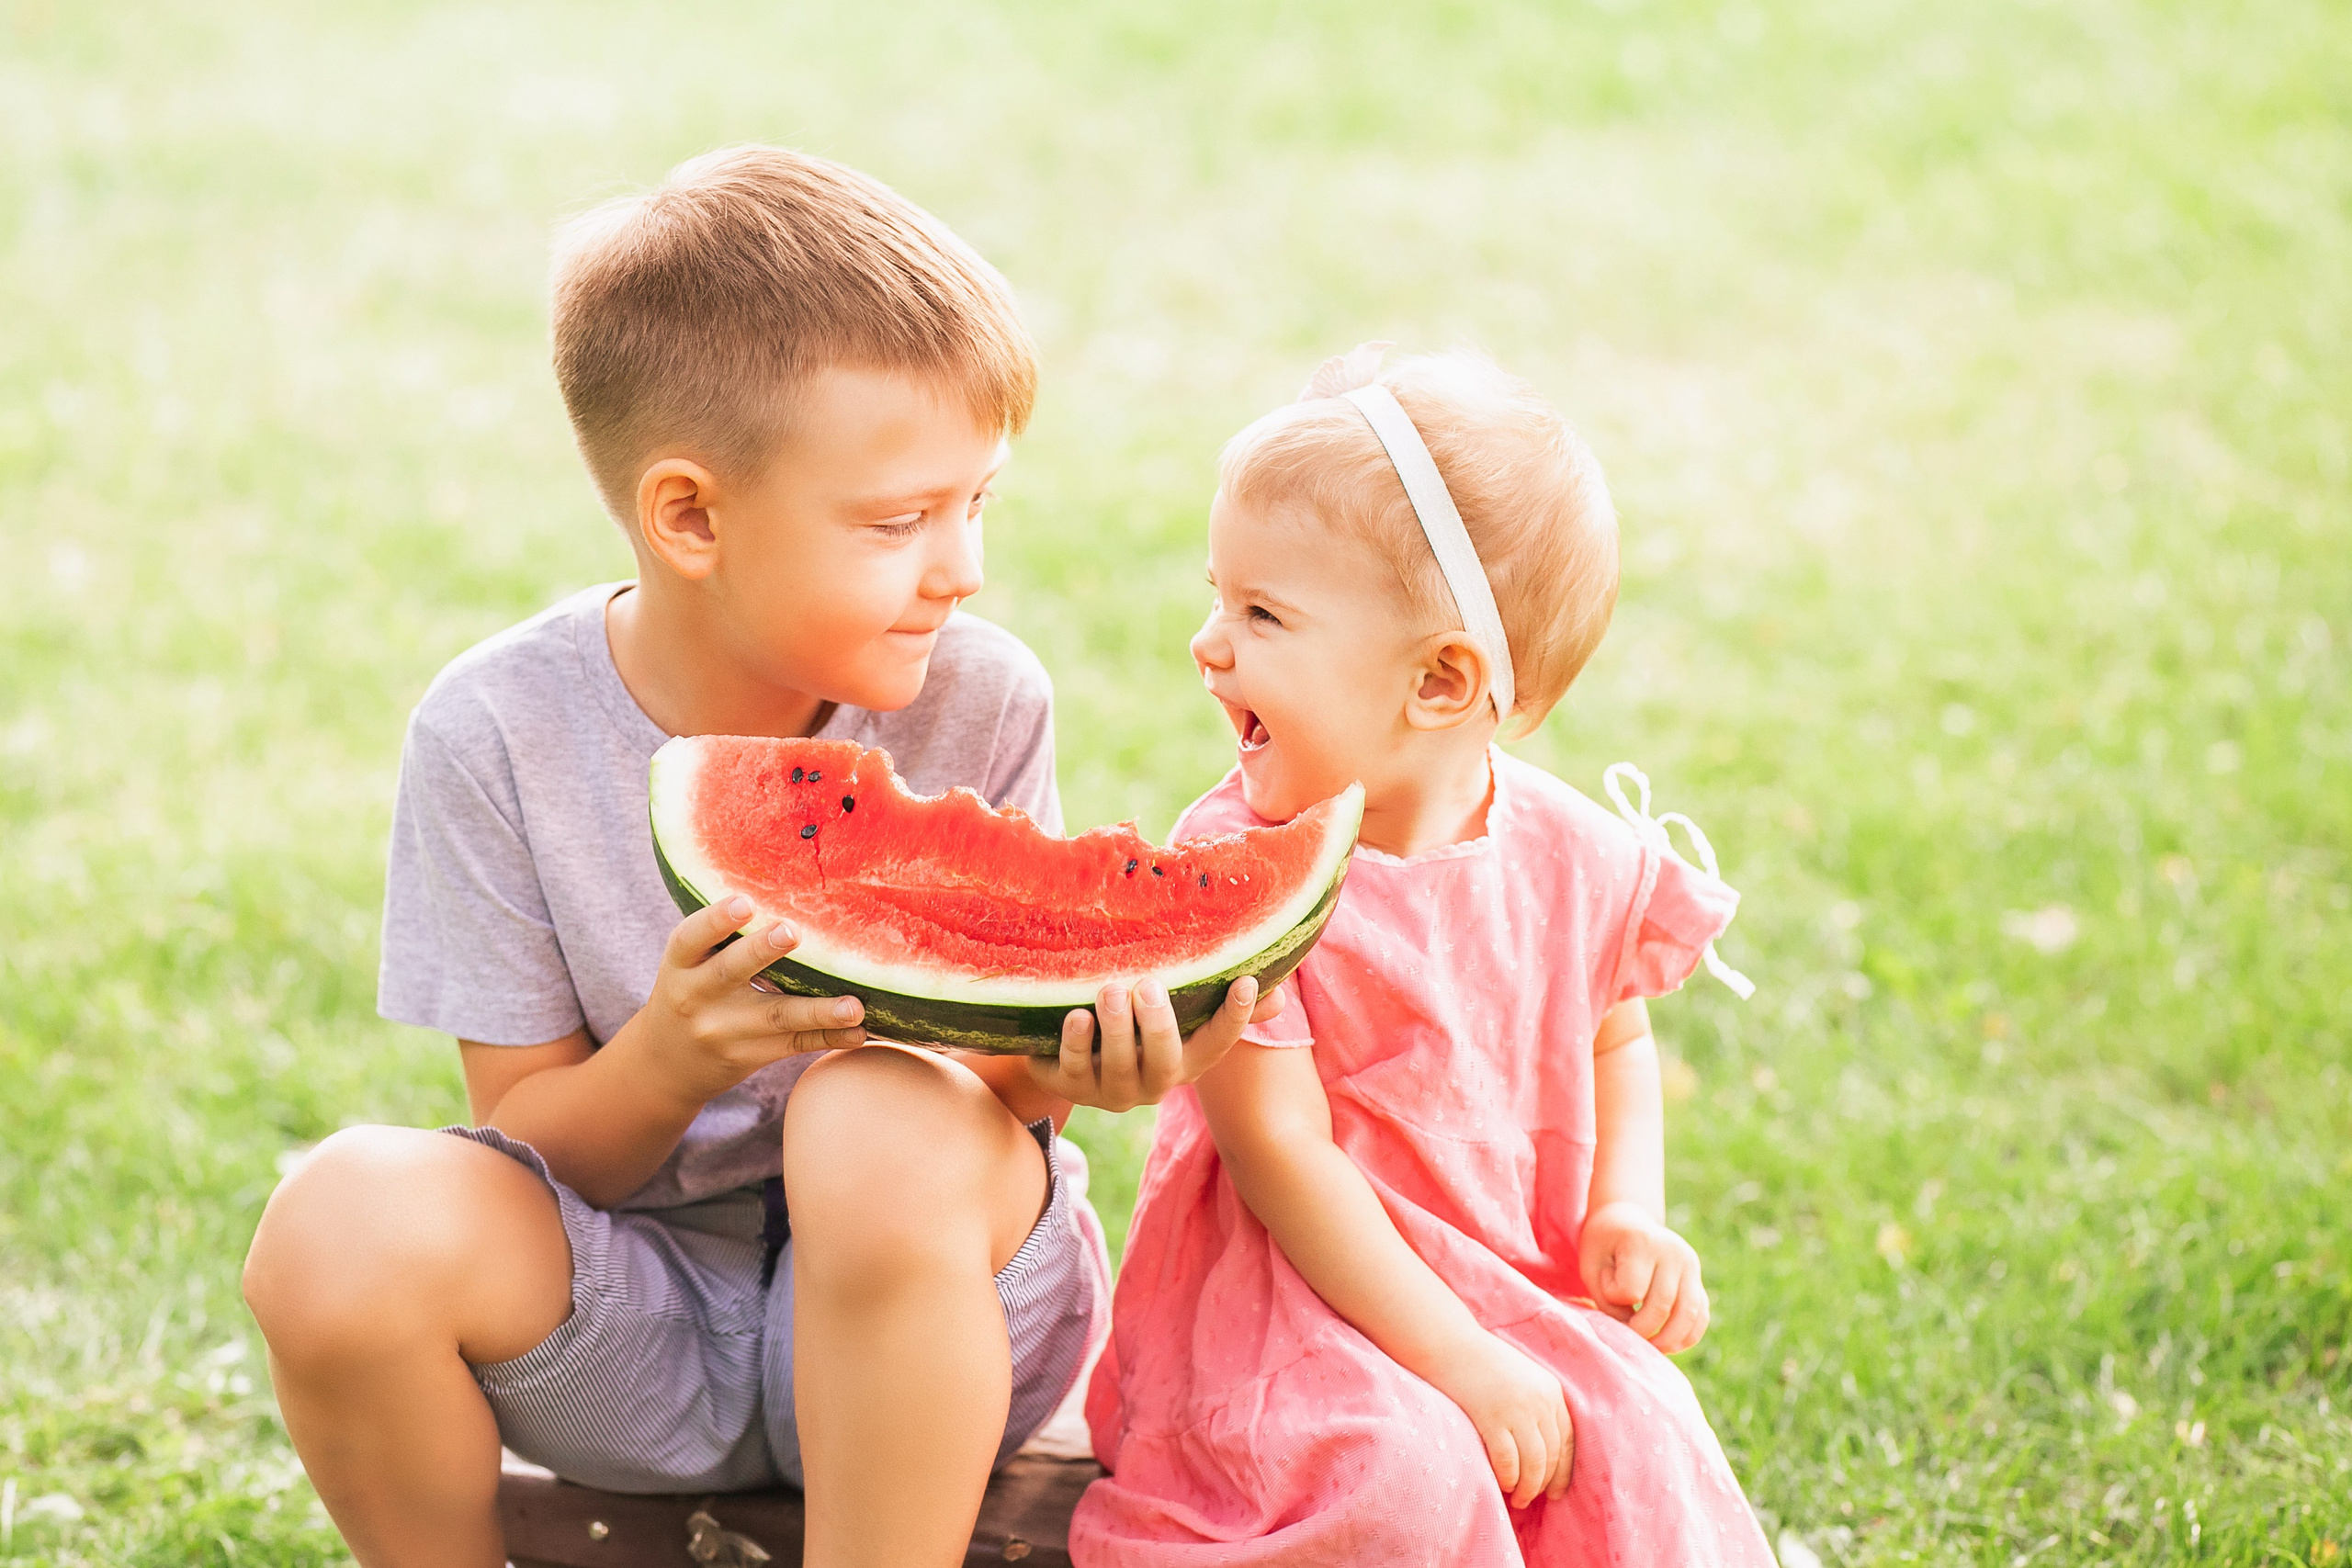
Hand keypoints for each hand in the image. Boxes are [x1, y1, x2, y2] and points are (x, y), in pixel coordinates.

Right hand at [634, 898, 868, 1104]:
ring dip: (818, 1011)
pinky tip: (858, 1033)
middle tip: (792, 932)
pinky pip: (794, 1045)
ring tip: (853, 1006)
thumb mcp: (689, 964)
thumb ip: (723, 936)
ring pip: (776, 1017)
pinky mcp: (750, 1055)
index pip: (691, 938)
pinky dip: (829, 1038)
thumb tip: (788, 888)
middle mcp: (697, 997)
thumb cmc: (690, 992)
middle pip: (731, 973)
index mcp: (680, 965)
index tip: (745, 902)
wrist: (666, 1064)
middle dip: (762, 952)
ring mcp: (724, 1031)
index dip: (716, 920)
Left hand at [1025, 976, 1283, 1111]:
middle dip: (1158, 1026)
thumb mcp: (1175, 1016)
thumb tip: (1277, 996)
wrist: (1066, 1057)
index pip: (1218, 1044)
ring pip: (1119, 1068)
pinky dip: (1075, 1044)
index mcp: (1185, 1062)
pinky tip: (1076, 1015)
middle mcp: (1152, 1084)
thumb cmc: (1134, 1026)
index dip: (1236, 1018)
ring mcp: (1111, 1091)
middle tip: (1147, 984)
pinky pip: (1073, 1071)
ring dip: (1117, 1029)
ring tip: (1111, 990)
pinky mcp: (1071, 1087)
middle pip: (1165, 1063)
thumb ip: (1218, 1006)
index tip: (1245, 982)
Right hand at [1425, 1330, 1573, 1508]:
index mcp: (1551, 1391)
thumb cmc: (1480, 1363)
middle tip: (1530, 1499)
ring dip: (1527, 1487)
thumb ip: (1535, 1406)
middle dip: (1543, 1484)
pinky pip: (1507, 1460)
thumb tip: (1540, 1451)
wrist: (1449, 1343)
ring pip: (1534, 1464)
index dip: (1563, 1472)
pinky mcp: (1492, 1417)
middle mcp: (1540, 1401)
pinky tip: (1502, 1484)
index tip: (1556, 1492)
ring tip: (1518, 1499)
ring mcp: (1517, 1410)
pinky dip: (1507, 1477)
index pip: (1567, 1441)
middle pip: (1552, 1456)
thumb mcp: (1521, 1379)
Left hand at [1578, 1201, 1709, 1352]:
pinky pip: (1701, 1316)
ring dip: (1670, 1340)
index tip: (1605, 1290)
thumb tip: (1635, 1333)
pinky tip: (1669, 1345)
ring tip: (1650, 1347)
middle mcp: (1673, 1252)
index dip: (1613, 1301)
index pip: (1631, 1291)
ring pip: (1689, 1315)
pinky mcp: (1698, 1279)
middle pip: (1663, 1306)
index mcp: (1642, 1242)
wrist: (1628, 1222)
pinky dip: (1687, 1336)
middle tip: (1626, 1336)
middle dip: (1643, 1331)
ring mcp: (1690, 1265)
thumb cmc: (1604, 1246)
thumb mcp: (1591, 1265)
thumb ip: (1607, 1300)